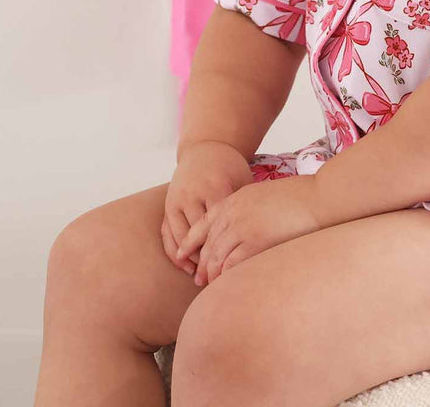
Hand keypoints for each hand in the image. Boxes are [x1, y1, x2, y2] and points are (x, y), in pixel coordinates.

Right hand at [161, 141, 254, 276]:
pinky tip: (186, 266)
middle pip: (200, 236)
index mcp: (216, 188)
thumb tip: (263, 237)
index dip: (228, 251)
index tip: (236, 269)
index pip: (221, 228)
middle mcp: (194, 194)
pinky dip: (175, 252)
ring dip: (191, 260)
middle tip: (219, 280)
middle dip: (209, 260)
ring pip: (181, 238)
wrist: (205, 148)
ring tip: (203, 277)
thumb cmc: (230, 168)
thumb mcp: (243, 181)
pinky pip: (167, 233)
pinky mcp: (168, 204)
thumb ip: (246, 208)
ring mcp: (178, 199)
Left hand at [177, 174, 323, 285]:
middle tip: (199, 280)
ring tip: (211, 287)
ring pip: (217, 256)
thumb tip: (241, 228)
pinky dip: (226, 276)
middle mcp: (234, 212)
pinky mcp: (255, 241)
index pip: (203, 223)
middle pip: (208, 243)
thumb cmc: (299, 198)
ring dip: (212, 274)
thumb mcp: (264, 195)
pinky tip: (226, 286)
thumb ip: (247, 209)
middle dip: (201, 263)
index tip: (183, 254)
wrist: (320, 196)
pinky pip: (232, 264)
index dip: (190, 241)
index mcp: (235, 199)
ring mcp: (243, 226)